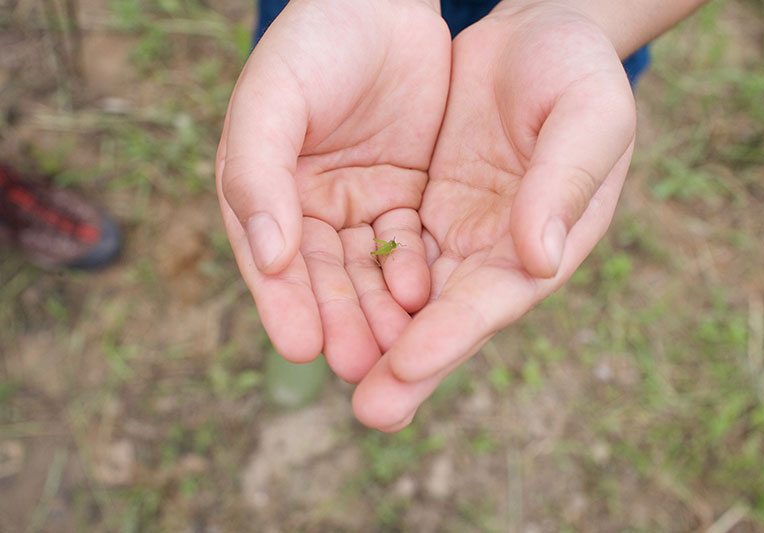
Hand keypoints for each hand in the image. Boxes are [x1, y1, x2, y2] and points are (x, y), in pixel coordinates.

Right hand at [216, 0, 449, 381]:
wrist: (381, 2)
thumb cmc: (314, 44)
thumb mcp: (272, 101)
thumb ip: (258, 174)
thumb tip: (267, 258)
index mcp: (265, 193)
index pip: (272, 261)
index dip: (283, 304)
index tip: (301, 345)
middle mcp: (311, 211)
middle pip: (326, 279)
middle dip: (340, 322)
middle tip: (359, 366)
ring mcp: (361, 206)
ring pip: (370, 272)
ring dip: (381, 313)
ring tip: (396, 350)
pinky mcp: (408, 196)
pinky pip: (411, 244)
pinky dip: (415, 273)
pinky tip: (423, 299)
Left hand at [352, 2, 636, 430]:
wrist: (538, 35)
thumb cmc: (577, 70)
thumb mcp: (587, 114)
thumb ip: (564, 182)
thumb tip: (539, 259)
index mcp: (547, 239)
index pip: (494, 298)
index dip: (452, 333)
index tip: (408, 365)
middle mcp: (497, 250)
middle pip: (447, 315)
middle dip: (411, 363)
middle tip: (372, 412)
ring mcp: (456, 231)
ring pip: (408, 292)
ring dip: (375, 331)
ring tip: (336, 371)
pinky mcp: (422, 207)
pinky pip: (383, 247)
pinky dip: (359, 278)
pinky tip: (326, 305)